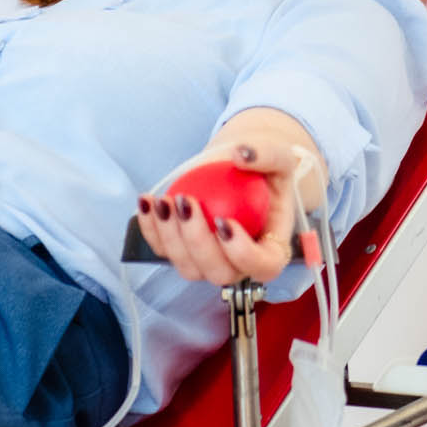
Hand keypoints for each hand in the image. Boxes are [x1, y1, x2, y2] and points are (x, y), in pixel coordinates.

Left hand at [133, 139, 310, 287]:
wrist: (238, 168)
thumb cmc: (264, 169)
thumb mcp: (278, 156)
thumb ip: (268, 154)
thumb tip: (243, 155)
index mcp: (270, 249)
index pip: (263, 266)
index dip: (243, 254)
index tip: (224, 221)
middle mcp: (239, 263)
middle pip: (219, 272)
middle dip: (197, 242)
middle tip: (186, 203)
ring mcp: (209, 261)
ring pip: (187, 266)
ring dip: (170, 237)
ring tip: (164, 201)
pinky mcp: (182, 251)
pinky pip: (163, 249)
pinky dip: (151, 228)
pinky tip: (148, 201)